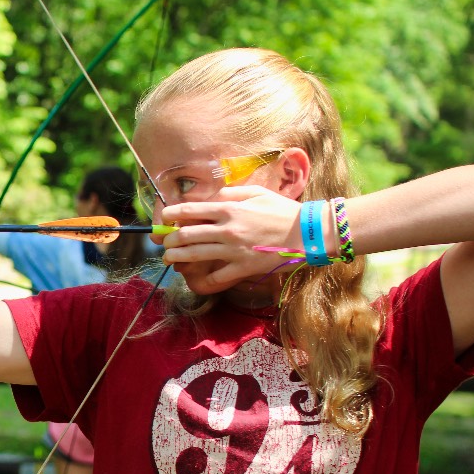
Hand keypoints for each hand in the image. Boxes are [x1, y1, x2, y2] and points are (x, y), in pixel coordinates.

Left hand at [159, 186, 301, 294]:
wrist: (309, 233)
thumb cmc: (283, 211)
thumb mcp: (256, 193)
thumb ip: (230, 192)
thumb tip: (210, 196)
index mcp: (230, 208)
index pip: (191, 210)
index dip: (171, 215)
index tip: (164, 219)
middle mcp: (228, 229)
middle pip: (187, 235)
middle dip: (170, 240)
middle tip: (165, 243)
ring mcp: (235, 250)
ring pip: (196, 255)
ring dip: (178, 258)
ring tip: (170, 259)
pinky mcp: (244, 268)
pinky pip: (218, 277)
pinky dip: (203, 280)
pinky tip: (195, 280)